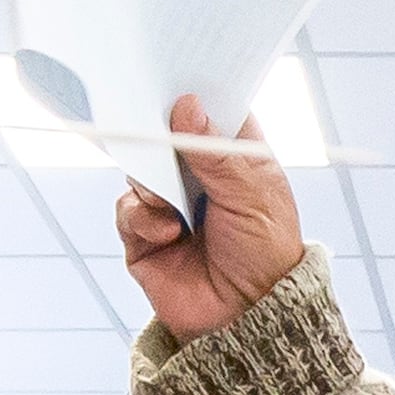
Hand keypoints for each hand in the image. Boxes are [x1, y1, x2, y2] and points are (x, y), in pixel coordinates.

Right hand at [114, 95, 309, 341]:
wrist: (247, 321)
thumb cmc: (266, 256)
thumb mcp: (253, 197)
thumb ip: (218, 153)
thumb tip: (187, 107)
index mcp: (236, 157)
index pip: (212, 111)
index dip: (197, 92)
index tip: (179, 73)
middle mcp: (200, 176)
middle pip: (166, 134)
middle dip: (158, 130)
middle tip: (152, 121)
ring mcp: (170, 204)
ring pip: (141, 169)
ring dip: (152, 180)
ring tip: (172, 201)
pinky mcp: (145, 236)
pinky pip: (128, 209)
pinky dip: (143, 216)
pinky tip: (169, 232)